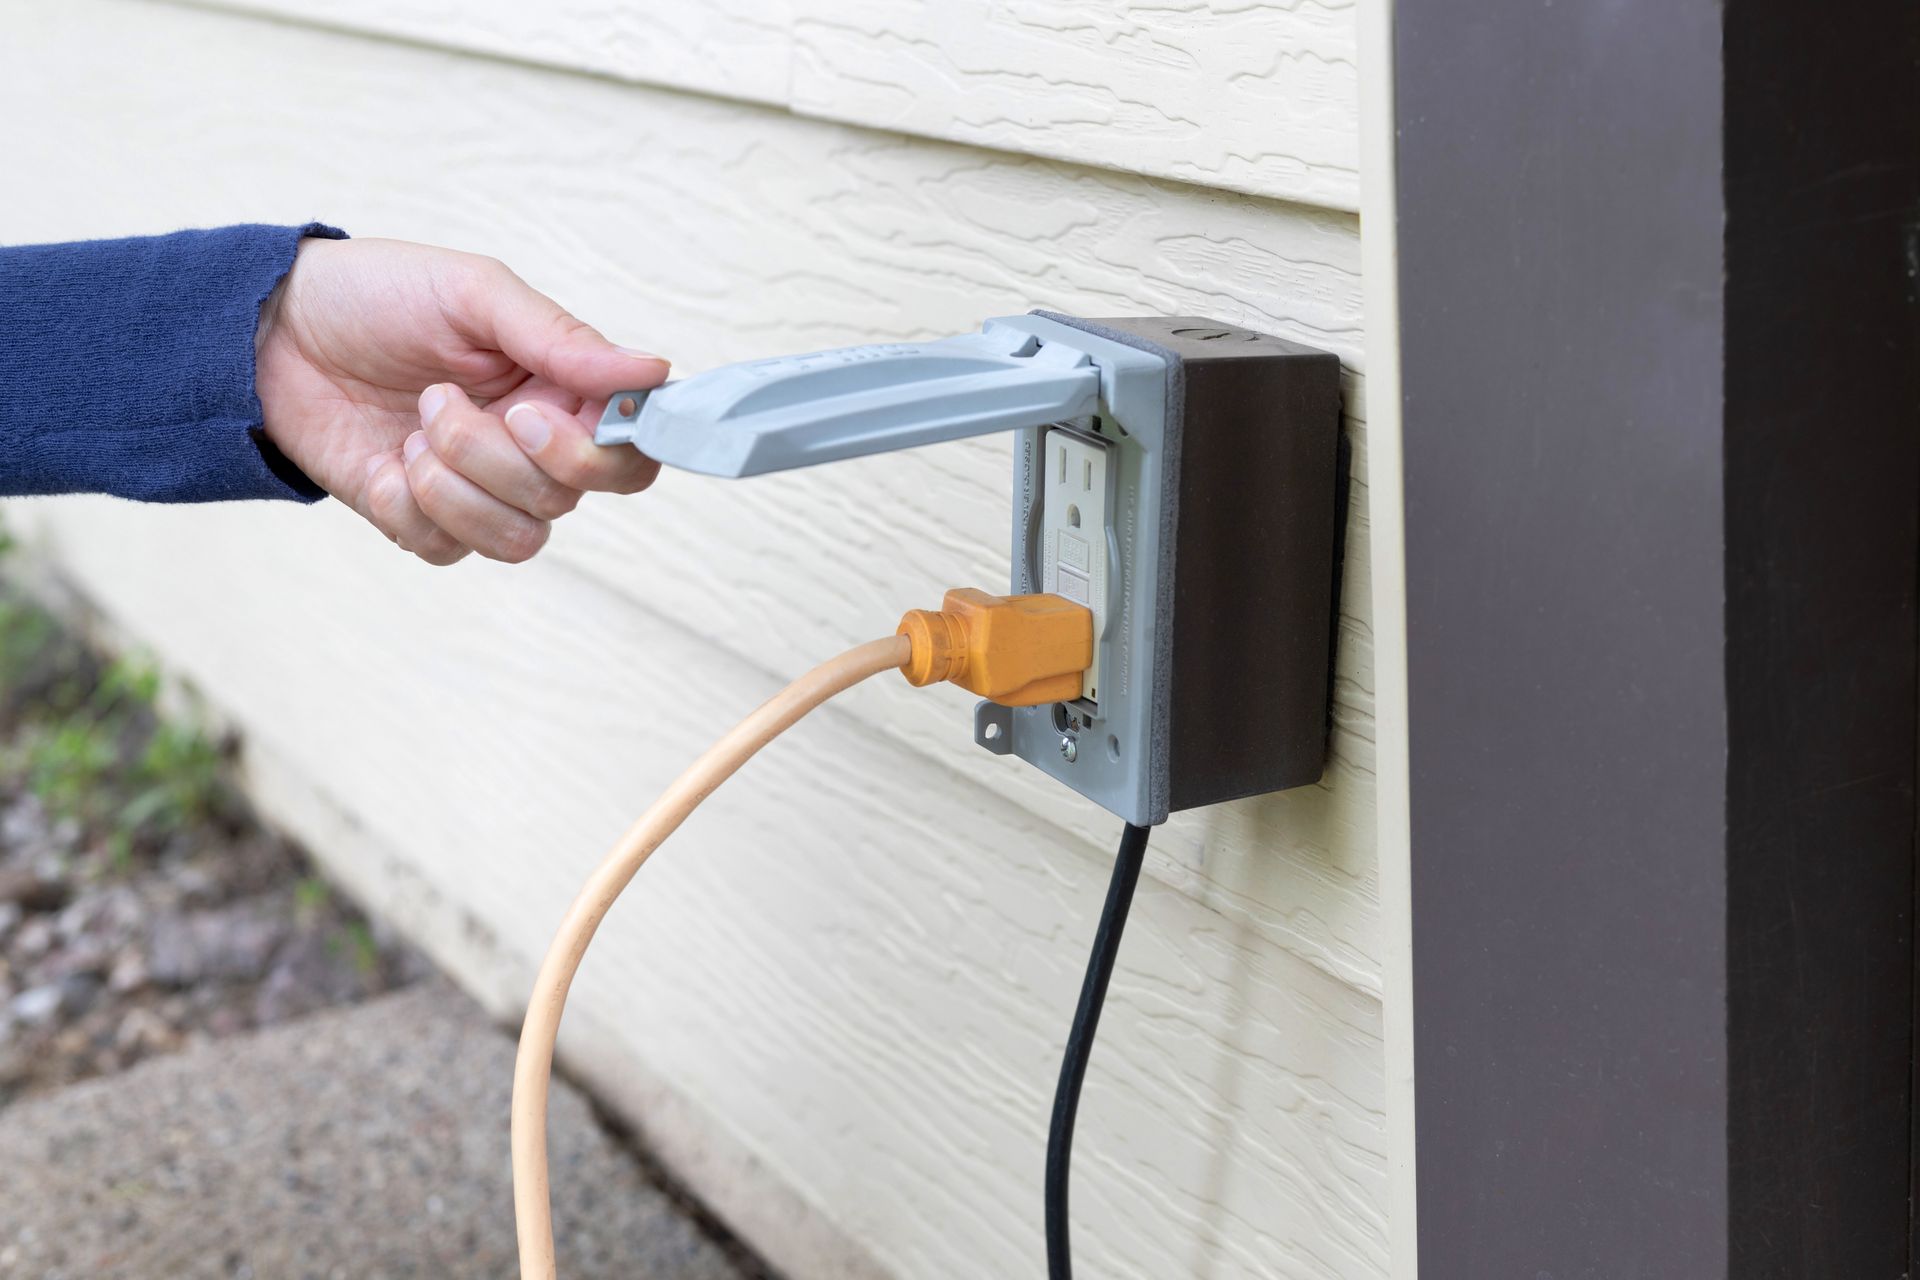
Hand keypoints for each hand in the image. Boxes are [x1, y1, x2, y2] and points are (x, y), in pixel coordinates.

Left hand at [255, 237, 666, 564]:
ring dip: (455, 485)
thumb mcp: (473, 293)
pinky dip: (411, 506)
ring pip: (517, 538)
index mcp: (561, 390)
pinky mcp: (422, 519)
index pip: (631, 454)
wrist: (270, 328)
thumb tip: (652, 371)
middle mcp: (532, 448)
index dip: (600, 452)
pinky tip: (386, 458)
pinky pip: (448, 549)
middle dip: (497, 456)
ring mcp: (479, 490)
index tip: (535, 415)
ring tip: (413, 426)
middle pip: (567, 498)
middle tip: (441, 398)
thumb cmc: (378, 296)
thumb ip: (562, 339)